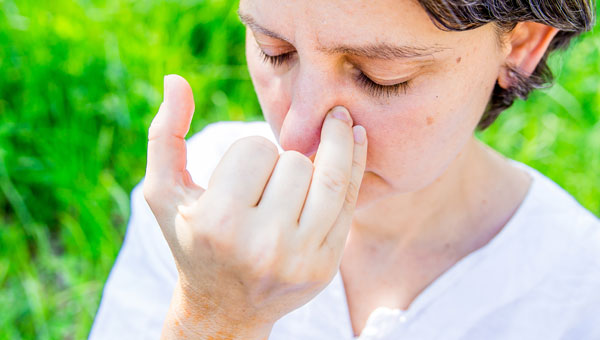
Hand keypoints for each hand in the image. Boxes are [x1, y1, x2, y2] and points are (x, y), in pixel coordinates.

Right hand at [144, 74, 367, 338]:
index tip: (242, 170)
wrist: (224, 308)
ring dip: (332, 147)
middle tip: (271, 177)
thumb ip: (164, 135)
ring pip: (330, 177)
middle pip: (294, 162)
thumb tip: (176, 80)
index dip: (249, 151)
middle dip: (283, 158)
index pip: (254, 149)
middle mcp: (261, 245)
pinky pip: (350, 203)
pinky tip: (356, 139)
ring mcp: (299, 259)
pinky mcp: (325, 267)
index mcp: (218, 223)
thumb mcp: (164, 193)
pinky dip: (355, 164)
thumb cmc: (191, 241)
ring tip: (337, 124)